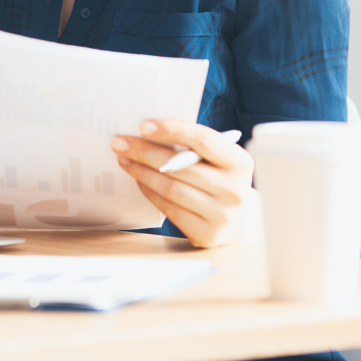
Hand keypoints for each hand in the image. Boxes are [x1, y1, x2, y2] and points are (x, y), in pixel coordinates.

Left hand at [112, 119, 256, 248]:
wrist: (239, 223)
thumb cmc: (220, 182)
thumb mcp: (218, 163)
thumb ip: (194, 149)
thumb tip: (149, 134)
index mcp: (240, 163)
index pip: (203, 140)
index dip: (172, 130)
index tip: (143, 125)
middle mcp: (234, 189)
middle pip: (180, 166)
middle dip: (145, 152)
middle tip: (120, 143)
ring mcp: (222, 215)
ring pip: (170, 188)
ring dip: (142, 172)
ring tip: (125, 160)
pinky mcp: (206, 234)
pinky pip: (169, 208)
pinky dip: (150, 192)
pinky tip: (139, 181)